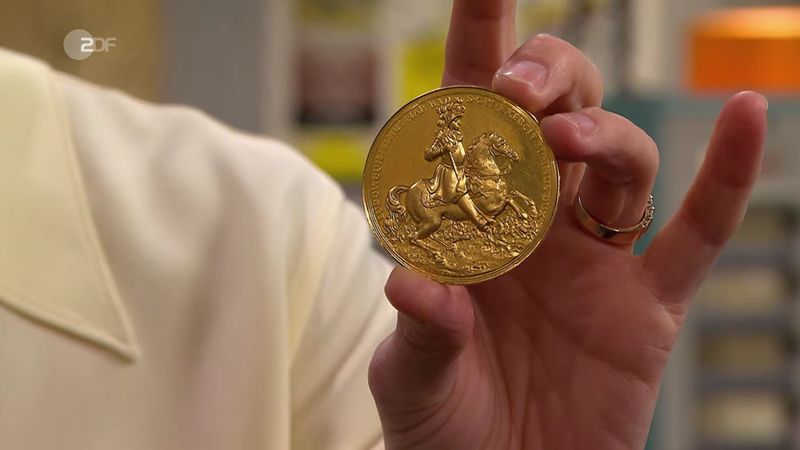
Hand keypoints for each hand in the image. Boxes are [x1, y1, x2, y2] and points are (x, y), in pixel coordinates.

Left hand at [367, 1, 767, 448]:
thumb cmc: (441, 428)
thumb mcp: (411, 380)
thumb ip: (420, 330)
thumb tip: (416, 281)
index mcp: (468, 223)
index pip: (468, 118)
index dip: (477, 45)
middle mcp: (534, 224)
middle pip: (553, 114)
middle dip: (543, 80)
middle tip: (518, 88)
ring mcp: (594, 261)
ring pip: (621, 162)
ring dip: (603, 135)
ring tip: (567, 141)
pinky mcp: (646, 306)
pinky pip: (697, 231)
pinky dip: (726, 177)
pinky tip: (745, 116)